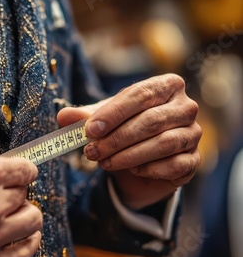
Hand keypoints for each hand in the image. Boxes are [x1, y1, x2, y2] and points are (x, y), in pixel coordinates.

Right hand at [0, 142, 41, 256]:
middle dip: (15, 189)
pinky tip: (24, 236)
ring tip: (11, 212)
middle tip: (1, 191)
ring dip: (25, 213)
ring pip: (31, 222)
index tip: (20, 171)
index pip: (25, 170)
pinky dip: (28, 242)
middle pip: (25, 194)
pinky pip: (20, 255)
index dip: (23, 168)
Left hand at [57, 73, 201, 208]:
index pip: (141, 95)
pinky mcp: (193, 160)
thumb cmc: (122, 129)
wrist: (139, 161)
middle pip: (151, 120)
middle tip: (91, 152)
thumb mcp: (101, 120)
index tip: (90, 129)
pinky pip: (174, 165)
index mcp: (166, 86)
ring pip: (163, 143)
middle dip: (116, 138)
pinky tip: (131, 170)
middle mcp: (185, 107)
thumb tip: (63, 116)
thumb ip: (82, 117)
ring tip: (104, 162)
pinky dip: (148, 169)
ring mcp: (193, 134)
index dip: (114, 113)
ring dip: (128, 155)